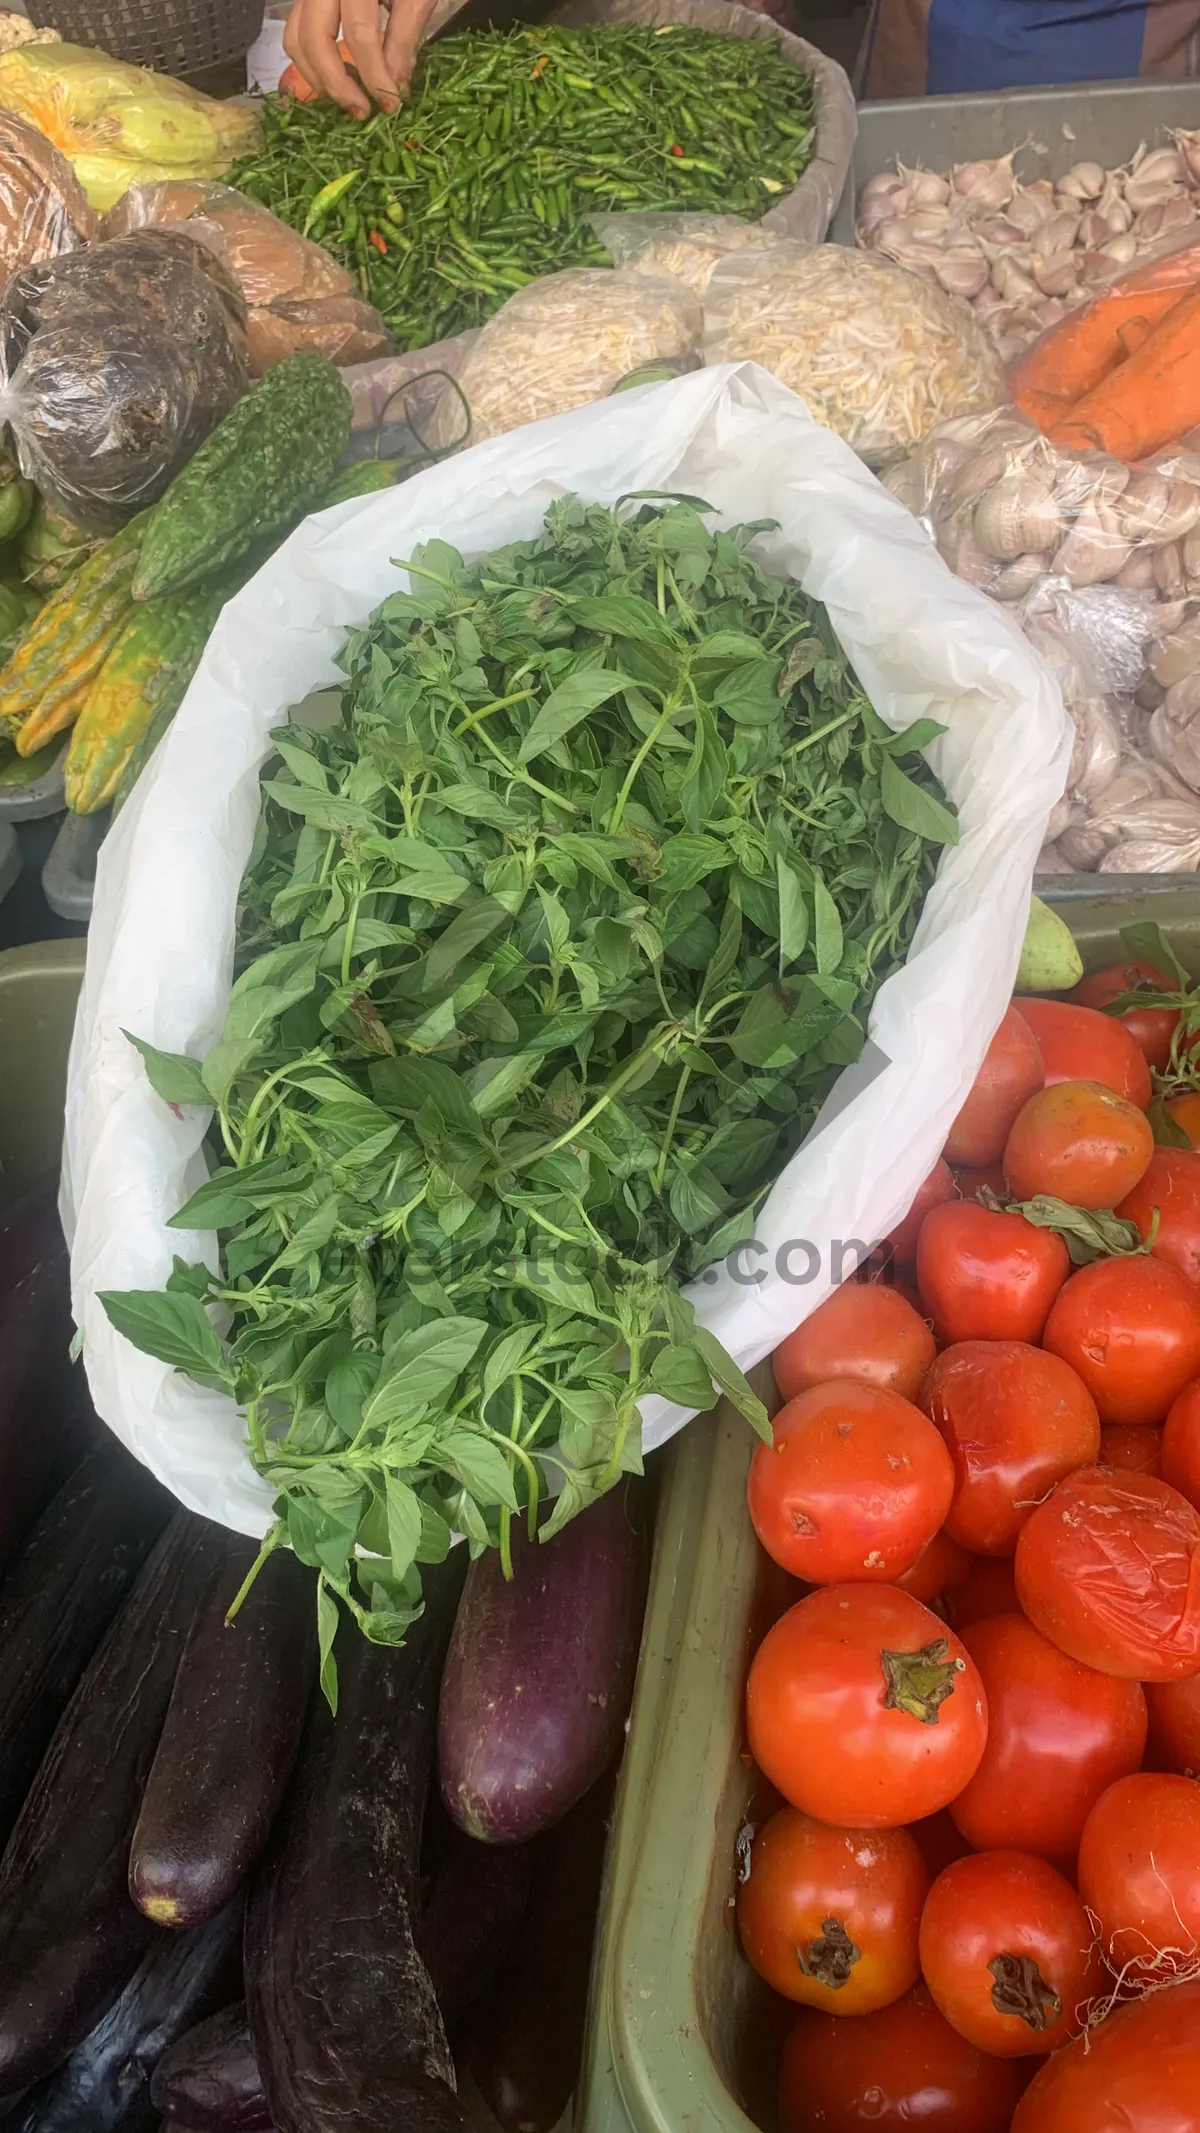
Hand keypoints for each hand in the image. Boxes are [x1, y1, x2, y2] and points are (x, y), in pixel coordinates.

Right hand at [283, 0, 440, 115]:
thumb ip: (406, 36)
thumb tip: (396, 85)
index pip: (359, 34)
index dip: (374, 75)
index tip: (391, 106)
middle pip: (313, 39)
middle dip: (336, 84)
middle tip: (362, 112)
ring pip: (295, 39)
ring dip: (317, 78)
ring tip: (349, 98)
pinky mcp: (307, 1)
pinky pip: (296, 34)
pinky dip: (311, 63)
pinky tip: (338, 79)